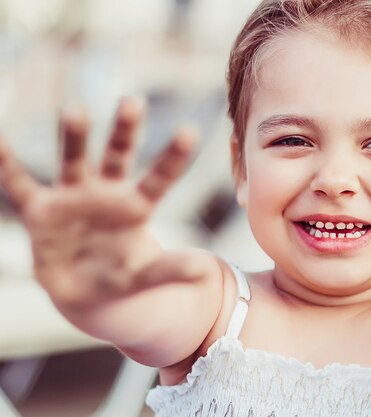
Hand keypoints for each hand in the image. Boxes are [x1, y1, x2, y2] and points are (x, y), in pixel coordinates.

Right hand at [0, 98, 196, 305]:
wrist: (84, 289)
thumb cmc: (120, 275)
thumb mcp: (145, 275)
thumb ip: (171, 269)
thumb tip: (206, 269)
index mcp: (137, 206)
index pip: (159, 178)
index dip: (173, 157)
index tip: (189, 131)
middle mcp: (106, 193)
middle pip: (118, 156)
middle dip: (124, 131)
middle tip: (133, 102)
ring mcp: (73, 196)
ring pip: (74, 161)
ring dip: (74, 138)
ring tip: (75, 111)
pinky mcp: (41, 209)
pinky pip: (20, 184)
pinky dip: (7, 164)